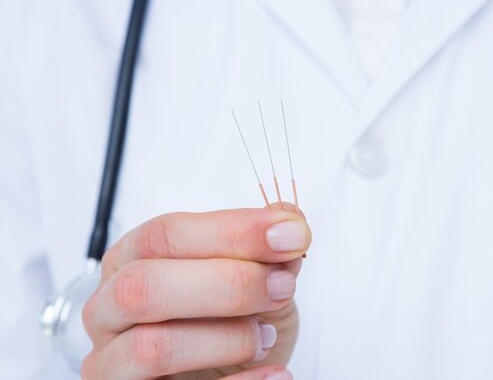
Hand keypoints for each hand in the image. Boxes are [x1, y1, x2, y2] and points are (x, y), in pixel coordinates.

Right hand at [82, 205, 310, 379]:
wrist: (223, 375)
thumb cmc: (227, 324)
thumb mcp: (254, 280)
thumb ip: (266, 252)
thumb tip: (289, 220)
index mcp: (130, 260)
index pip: (165, 234)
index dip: (232, 231)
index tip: (291, 234)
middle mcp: (109, 308)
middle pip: (145, 285)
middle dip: (228, 283)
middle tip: (282, 286)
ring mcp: (111, 362)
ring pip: (153, 347)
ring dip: (227, 338)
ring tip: (267, 337)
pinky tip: (275, 374)